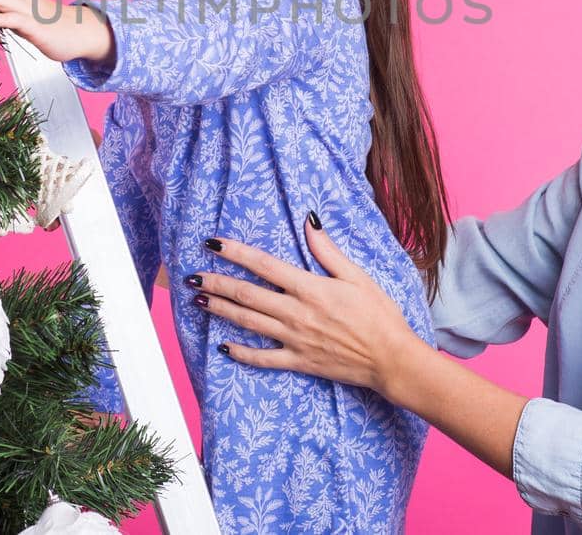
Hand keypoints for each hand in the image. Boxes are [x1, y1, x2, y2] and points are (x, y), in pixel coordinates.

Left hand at [192, 217, 425, 396]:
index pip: (263, 265)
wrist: (391, 358)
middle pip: (246, 294)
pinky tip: (223, 346)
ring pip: (248, 323)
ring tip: (198, 300)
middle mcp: (296, 312)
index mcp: (310, 288)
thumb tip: (308, 220)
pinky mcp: (298, 361)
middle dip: (216, 282)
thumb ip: (328, 250)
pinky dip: (240, 352)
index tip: (213, 244)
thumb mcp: (357, 276)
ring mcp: (294, 339)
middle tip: (191, 275)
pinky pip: (262, 358)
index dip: (235, 253)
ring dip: (221, 310)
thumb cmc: (379, 315)